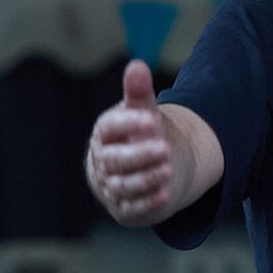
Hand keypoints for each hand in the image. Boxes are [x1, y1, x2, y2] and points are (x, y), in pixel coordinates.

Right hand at [84, 60, 180, 226]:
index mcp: (105, 134)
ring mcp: (112, 186)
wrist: (143, 167)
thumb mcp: (141, 113)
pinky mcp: (125, 208)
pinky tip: (165, 196)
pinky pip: (134, 208)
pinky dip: (148, 203)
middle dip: (139, 155)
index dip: (128, 124)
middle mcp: (104, 162)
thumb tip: (137, 65)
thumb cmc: (139, 134)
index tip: (151, 118)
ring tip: (167, 170)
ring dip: (145, 179)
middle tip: (164, 148)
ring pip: (124, 185)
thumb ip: (139, 93)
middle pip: (116, 160)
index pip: (110, 128)